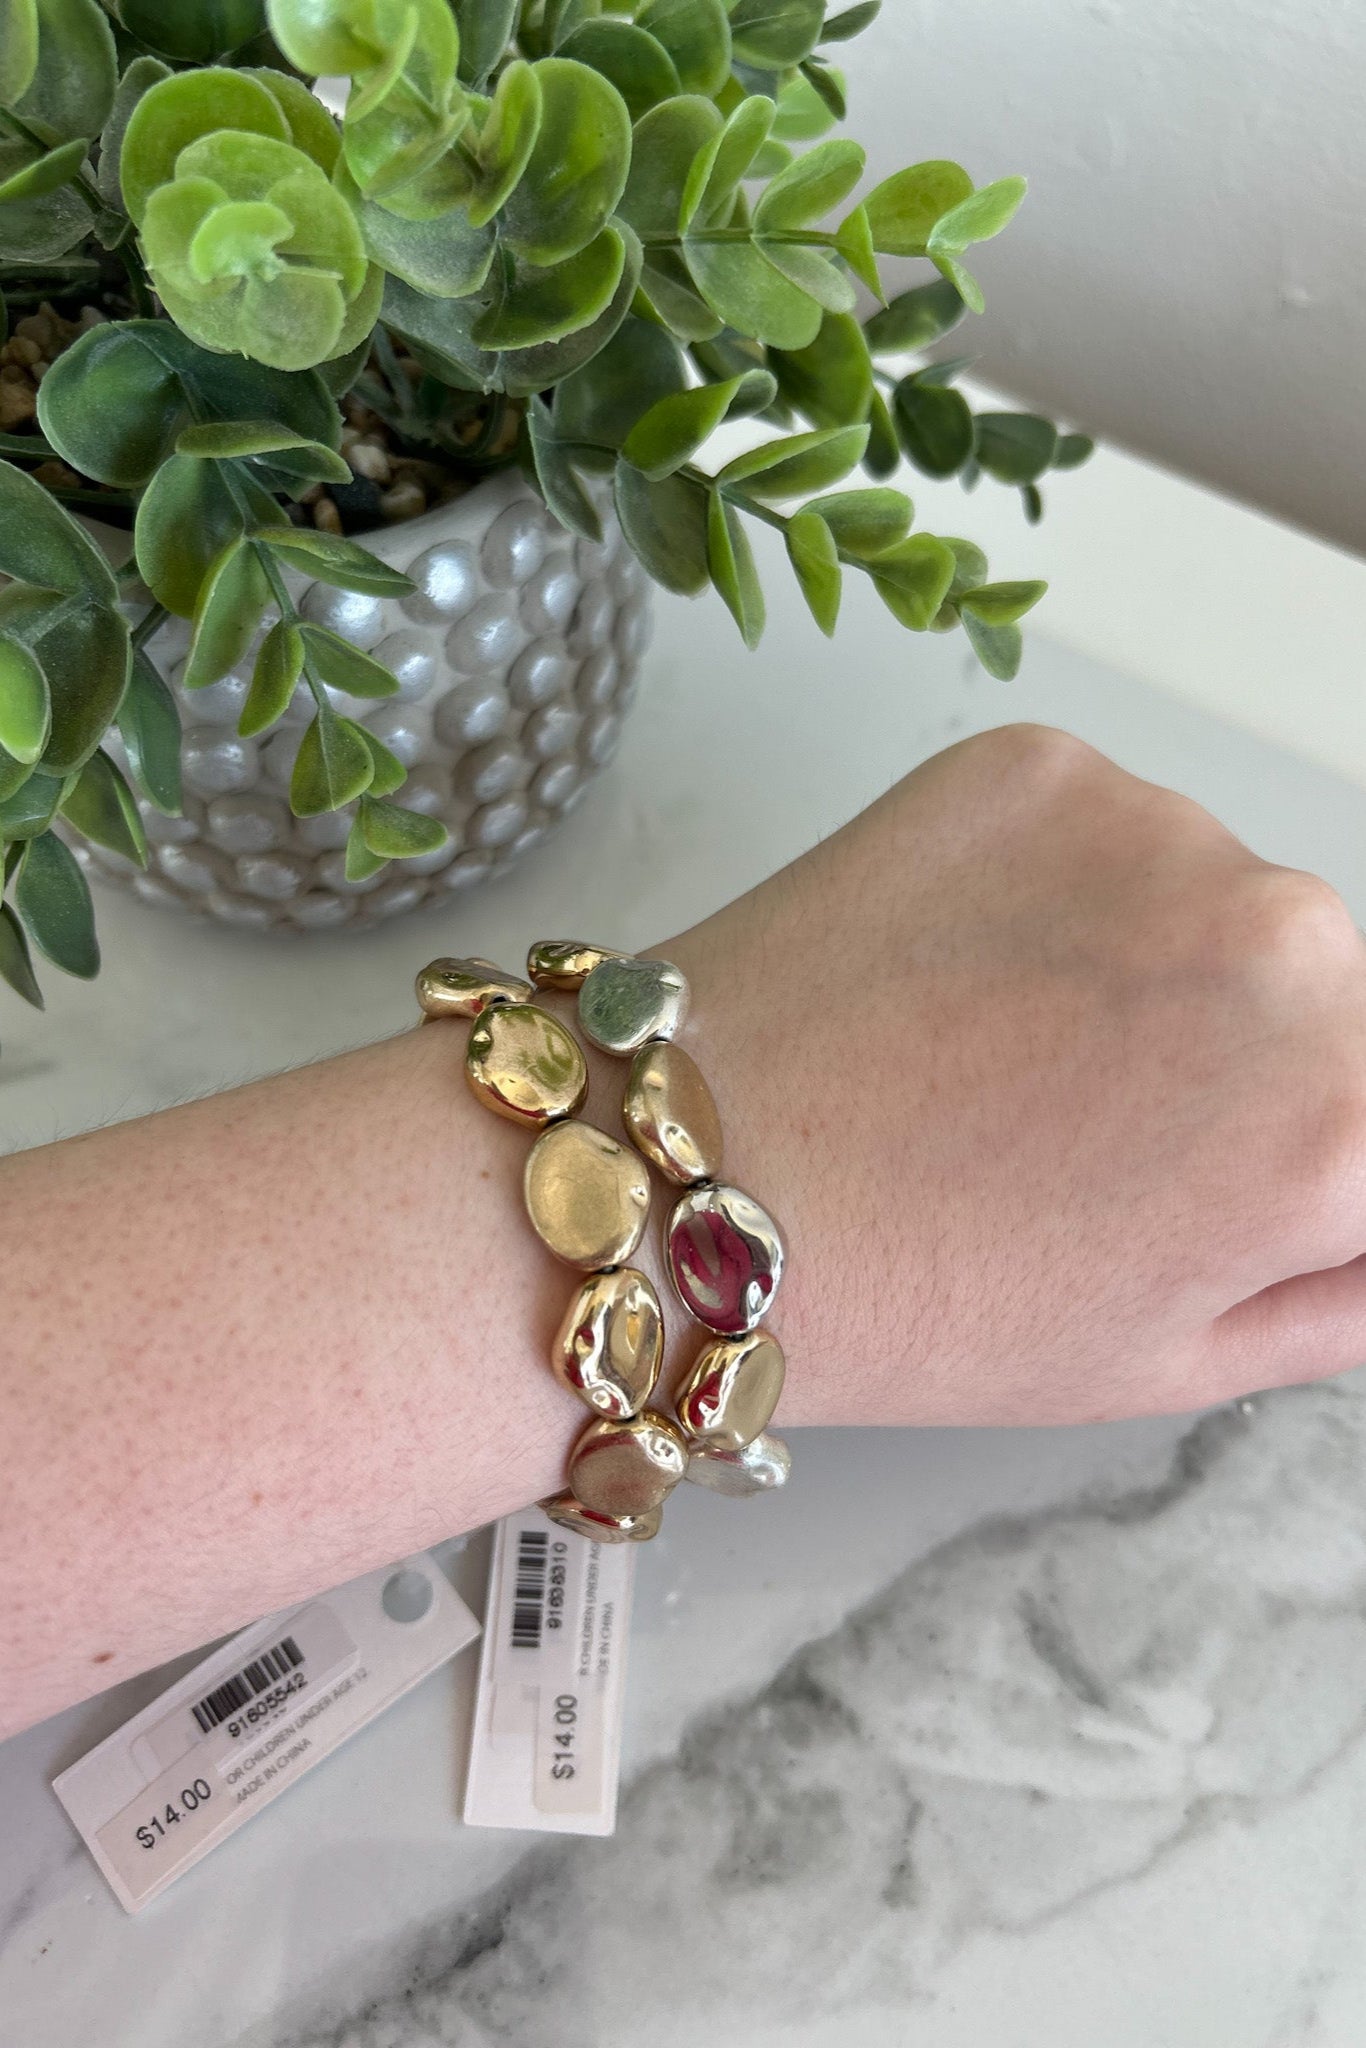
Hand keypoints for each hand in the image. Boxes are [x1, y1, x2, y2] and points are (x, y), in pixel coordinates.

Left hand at [667, 725, 1365, 1426]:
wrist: (689, 1183)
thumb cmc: (913, 1298)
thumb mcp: (1174, 1357)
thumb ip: (1346, 1284)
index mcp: (1343, 1117)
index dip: (1299, 1155)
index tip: (1207, 1168)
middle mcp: (1286, 943)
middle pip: (1323, 995)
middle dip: (1239, 1057)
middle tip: (1088, 1127)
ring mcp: (1158, 832)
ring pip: (1212, 899)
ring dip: (1147, 960)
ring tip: (998, 1050)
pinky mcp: (1043, 765)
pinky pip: (1104, 828)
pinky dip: (1054, 887)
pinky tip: (957, 973)